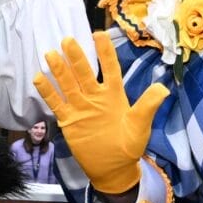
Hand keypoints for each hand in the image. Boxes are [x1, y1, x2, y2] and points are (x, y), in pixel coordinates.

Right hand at [34, 32, 167, 194]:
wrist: (113, 168)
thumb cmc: (130, 145)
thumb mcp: (140, 126)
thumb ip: (147, 106)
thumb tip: (164, 88)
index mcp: (114, 94)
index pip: (109, 68)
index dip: (104, 52)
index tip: (99, 34)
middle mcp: (95, 96)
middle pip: (84, 72)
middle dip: (77, 57)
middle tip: (68, 40)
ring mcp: (80, 107)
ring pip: (67, 84)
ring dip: (59, 70)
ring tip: (50, 54)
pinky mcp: (68, 119)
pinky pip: (56, 102)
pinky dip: (47, 91)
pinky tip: (39, 77)